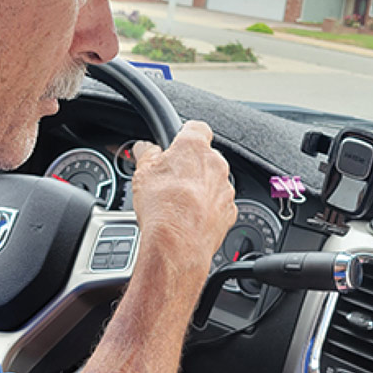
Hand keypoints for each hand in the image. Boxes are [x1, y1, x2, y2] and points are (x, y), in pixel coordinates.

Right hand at [132, 121, 236, 278]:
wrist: (177, 245)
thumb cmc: (162, 208)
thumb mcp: (142, 173)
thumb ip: (146, 154)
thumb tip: (144, 149)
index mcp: (194, 147)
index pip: (197, 127)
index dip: (185, 134)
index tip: (177, 142)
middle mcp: (216, 164)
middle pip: (205, 157)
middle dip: (191, 166)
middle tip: (171, 179)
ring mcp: (225, 189)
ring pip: (213, 182)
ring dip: (200, 189)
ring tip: (178, 203)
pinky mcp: (229, 212)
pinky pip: (219, 204)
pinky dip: (208, 209)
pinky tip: (190, 218)